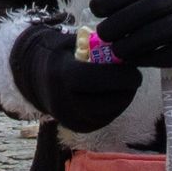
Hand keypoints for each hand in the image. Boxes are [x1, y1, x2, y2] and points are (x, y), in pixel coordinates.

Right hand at [9, 28, 142, 131]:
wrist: (35, 77)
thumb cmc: (60, 54)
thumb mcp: (73, 43)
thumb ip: (97, 47)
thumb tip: (127, 47)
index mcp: (60, 75)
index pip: (95, 79)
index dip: (119, 76)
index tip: (136, 71)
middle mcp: (63, 101)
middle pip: (104, 101)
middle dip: (126, 90)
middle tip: (136, 78)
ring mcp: (69, 118)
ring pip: (107, 113)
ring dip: (123, 99)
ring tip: (127, 85)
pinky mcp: (77, 127)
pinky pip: (104, 119)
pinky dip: (115, 108)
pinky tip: (117, 94)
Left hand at [88, 0, 171, 68]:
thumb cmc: (166, 6)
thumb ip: (127, 0)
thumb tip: (94, 11)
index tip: (95, 8)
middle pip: (147, 9)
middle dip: (120, 22)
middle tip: (102, 34)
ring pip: (157, 32)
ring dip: (131, 43)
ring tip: (115, 50)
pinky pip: (167, 54)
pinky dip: (146, 58)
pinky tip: (133, 60)